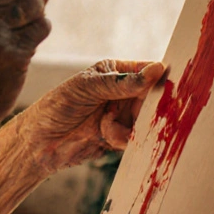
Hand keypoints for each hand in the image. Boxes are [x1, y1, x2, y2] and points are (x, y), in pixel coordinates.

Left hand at [20, 59, 165, 171]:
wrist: (39, 143)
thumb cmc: (57, 106)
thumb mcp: (87, 88)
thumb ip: (121, 83)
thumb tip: (156, 70)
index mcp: (115, 71)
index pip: (147, 70)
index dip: (162, 77)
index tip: (174, 85)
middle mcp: (123, 92)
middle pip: (155, 97)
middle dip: (151, 106)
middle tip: (140, 111)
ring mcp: (123, 115)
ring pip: (149, 120)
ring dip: (134, 124)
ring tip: (107, 123)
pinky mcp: (121, 137)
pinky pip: (138, 138)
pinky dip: (124, 138)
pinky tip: (104, 136)